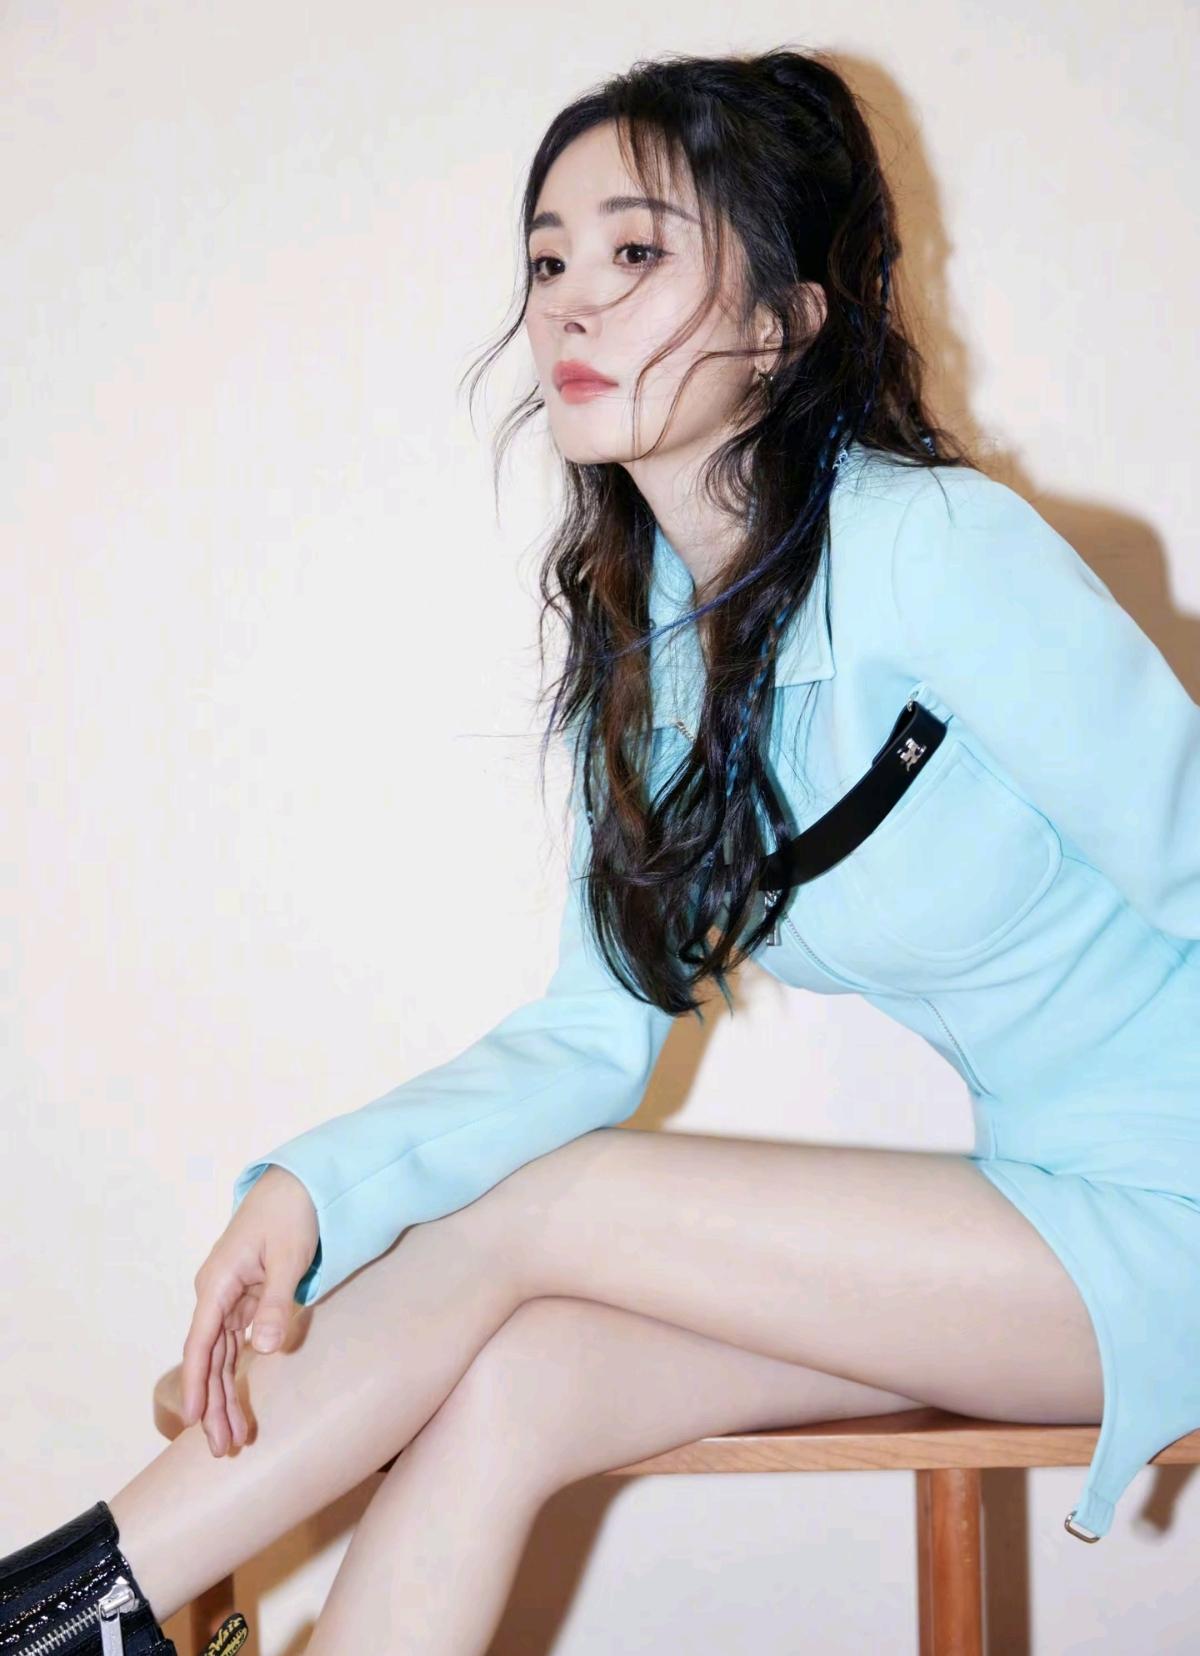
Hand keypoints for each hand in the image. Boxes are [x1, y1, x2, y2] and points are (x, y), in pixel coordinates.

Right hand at [181, 1165, 318, 1454]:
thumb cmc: (292, 1214)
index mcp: (218, 1283)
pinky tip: (238, 1403)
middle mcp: (217, 1294)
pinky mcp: (247, 1300)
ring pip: (222, 1356)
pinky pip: (237, 1344)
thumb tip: (265, 1348)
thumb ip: (276, 1302)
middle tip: (222, 1448)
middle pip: (210, 1357)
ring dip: (224, 1395)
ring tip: (231, 1439)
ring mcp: (230, 1298)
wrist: (297, 1183)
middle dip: (213, 1403)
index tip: (194, 1417)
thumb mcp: (288, 1257)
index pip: (202, 1341)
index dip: (197, 1381)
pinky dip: (238, 1373)